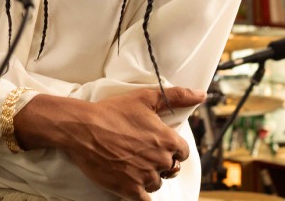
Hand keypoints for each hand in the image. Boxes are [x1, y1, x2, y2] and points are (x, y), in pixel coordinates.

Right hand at [16, 86, 203, 199]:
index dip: (173, 148)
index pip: (183, 152)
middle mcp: (160, 160)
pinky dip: (141, 194)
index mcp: (167, 139)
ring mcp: (145, 177)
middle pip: (171, 168)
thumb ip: (176, 96)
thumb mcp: (145, 98)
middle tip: (143, 154)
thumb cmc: (112, 112)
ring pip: (157, 183)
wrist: (83, 129)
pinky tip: (133, 185)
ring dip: (150, 177)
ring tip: (134, 165)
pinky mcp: (130, 189)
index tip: (160, 145)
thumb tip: (201, 95)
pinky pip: (145, 200)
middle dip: (161, 163)